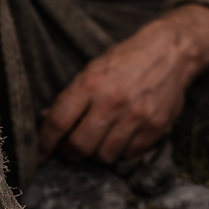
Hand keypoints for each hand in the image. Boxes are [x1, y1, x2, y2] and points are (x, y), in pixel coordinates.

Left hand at [37, 4, 208, 163]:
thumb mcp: (91, 70)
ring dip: (94, 156)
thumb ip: (71, 96)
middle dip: (68, 154)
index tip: (40, 153)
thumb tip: (47, 120)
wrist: (169, 52)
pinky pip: (128, 155)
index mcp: (90, 84)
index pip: (59, 121)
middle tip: (67, 151)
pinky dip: (119, 153)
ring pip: (104, 156)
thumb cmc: (124, 60)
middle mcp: (112, 102)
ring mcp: (135, 117)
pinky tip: (116, 141)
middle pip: (80, 145)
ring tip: (94, 144)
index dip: (45, 142)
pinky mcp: (155, 129)